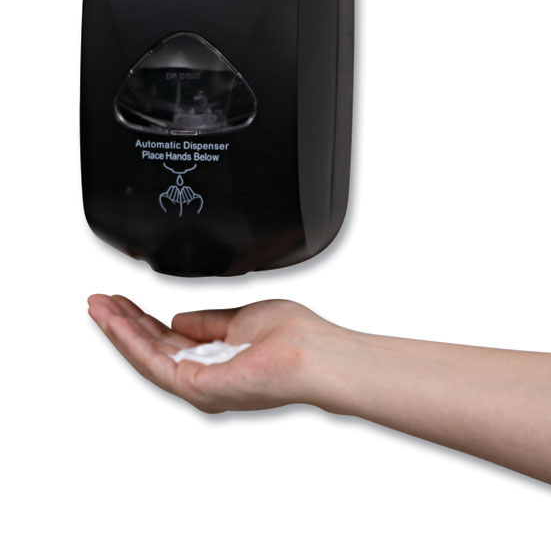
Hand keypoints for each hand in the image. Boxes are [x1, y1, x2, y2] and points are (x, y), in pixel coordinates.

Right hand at [87, 294, 332, 412]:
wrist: (315, 355)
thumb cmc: (295, 337)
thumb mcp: (242, 318)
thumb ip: (208, 322)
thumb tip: (178, 318)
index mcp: (218, 360)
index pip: (170, 340)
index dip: (143, 320)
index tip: (123, 302)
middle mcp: (206, 377)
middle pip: (153, 349)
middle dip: (123, 323)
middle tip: (99, 302)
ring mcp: (200, 385)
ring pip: (147, 356)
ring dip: (119, 329)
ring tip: (98, 307)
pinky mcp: (197, 387)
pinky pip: (154, 362)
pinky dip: (130, 340)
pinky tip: (116, 321)